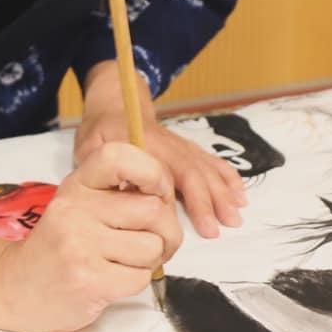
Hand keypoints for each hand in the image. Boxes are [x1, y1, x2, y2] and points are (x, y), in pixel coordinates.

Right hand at [0, 142, 181, 331]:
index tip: (156, 193)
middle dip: (166, 232)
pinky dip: (135, 282)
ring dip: (149, 261)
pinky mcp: (88, 280)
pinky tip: (112, 280)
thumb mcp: (79, 206)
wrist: (13, 288)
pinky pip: (141, 277)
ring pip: (152, 247)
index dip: (152, 172)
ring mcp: (80, 244)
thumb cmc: (59, 247)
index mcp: (77, 184)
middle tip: (152, 243)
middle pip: (154, 210)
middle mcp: (76, 208)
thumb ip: (117, 195)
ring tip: (124, 263)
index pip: (121, 156)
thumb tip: (169, 195)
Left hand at [77, 61, 246, 237]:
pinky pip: (213, 161)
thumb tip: (126, 197)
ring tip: (236, 216)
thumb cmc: (101, 131)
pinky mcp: (188, 149)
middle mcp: (170, 144)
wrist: (117, 105)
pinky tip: (240, 195)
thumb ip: (104, 170)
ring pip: (207, 167)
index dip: (189, 199)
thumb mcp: (91, 148)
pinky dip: (228, 177)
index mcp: (146, 144)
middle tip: (224, 226)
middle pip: (195, 172)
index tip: (199, 225)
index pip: (172, 173)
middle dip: (212, 200)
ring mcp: (182, 145)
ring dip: (224, 192)